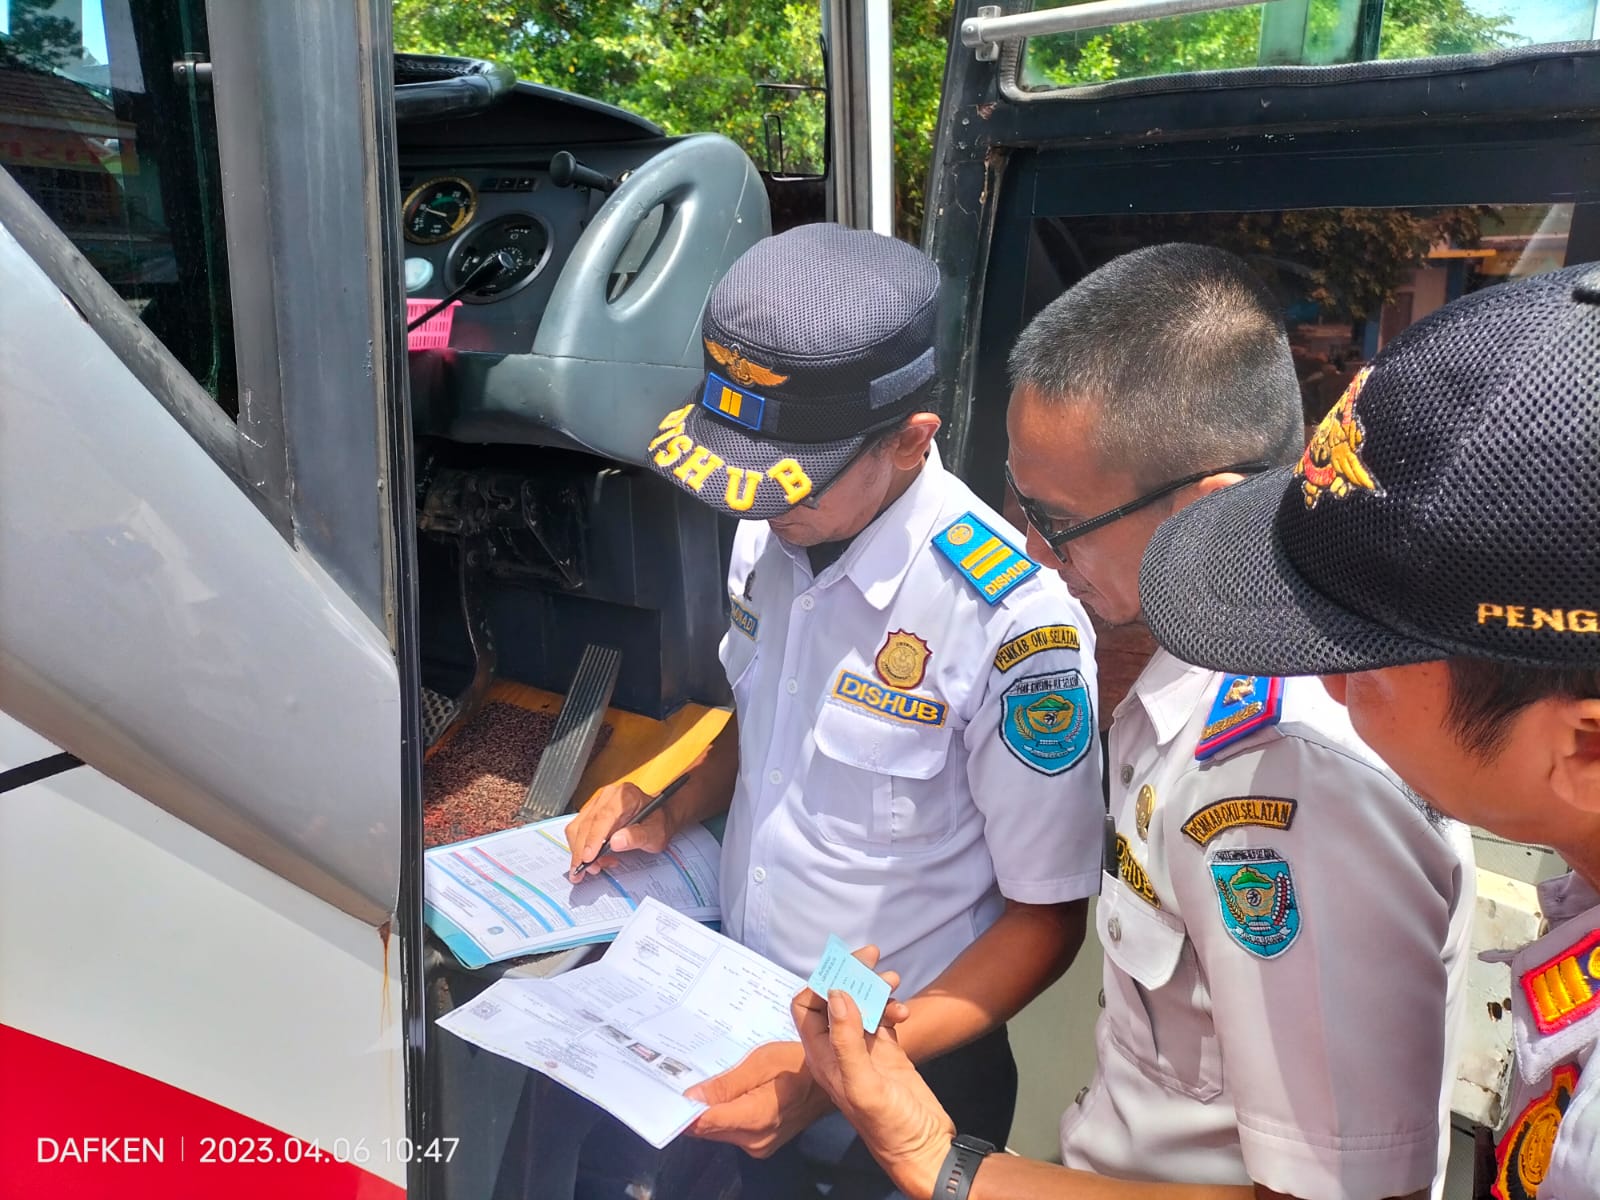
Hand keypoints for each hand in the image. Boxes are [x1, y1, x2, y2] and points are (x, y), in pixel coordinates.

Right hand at [565, 780, 674, 879]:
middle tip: (588, 870)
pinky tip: (593, 858)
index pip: (603, 817)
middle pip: (586, 824)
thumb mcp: (655, 833)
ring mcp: (597, 803)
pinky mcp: (590, 812)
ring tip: (594, 866)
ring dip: (579, 851)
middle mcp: (608, 796)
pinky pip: (577, 830)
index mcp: (625, 796)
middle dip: (583, 851)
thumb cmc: (657, 823)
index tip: (589, 858)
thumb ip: (637, 836)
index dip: (593, 839)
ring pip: (577, 828)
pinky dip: (580, 847)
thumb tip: (616, 842)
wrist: (657, 817)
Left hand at [683, 1040, 831, 1156]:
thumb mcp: (762, 1062)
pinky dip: (720, 1115)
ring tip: (701, 1082)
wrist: (827, 1084)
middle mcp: (754, 1140)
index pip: (705, 1123)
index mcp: (755, 1118)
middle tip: (678, 1079)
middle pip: (706, 1129)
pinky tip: (721, 1095)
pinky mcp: (759, 1144)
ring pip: (716, 1131)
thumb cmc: (799, 1065)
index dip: (682, 1110)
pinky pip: (729, 1131)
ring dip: (706, 1111)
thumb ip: (726, 1084)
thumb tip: (692, 1098)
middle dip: (692, 1108)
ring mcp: (757, 1146)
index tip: (664, 1093)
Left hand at [792, 968, 952, 1199]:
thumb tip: (835, 992)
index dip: (821, 983)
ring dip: (875, 988)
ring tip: (895, 982)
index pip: (807, 1007)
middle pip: (834, 999)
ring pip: (861, 1004)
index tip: (846, 967)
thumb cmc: (889, 1125)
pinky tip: (905, 1012)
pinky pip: (883, 1016)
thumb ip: (846, 1039)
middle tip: (873, 956)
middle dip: (850, 975)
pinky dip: (892, 1007)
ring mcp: (864, 1049)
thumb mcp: (862, 1083)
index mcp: (823, 1057)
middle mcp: (838, 1049)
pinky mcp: (887, 1051)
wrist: (924, 1146)